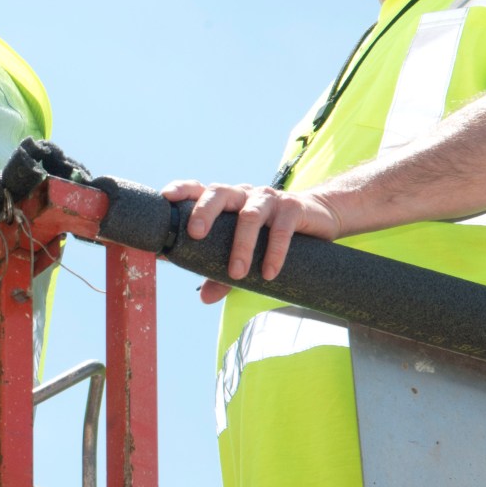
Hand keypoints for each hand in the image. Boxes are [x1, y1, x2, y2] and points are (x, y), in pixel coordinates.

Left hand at [161, 179, 345, 301]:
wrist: (319, 216)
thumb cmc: (270, 233)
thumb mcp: (244, 253)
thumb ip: (221, 273)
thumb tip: (204, 298)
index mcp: (225, 201)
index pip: (199, 188)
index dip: (182, 189)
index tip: (165, 198)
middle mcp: (243, 194)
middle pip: (219, 193)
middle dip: (205, 212)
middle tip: (196, 234)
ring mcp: (268, 198)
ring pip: (250, 216)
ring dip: (241, 246)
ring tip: (237, 273)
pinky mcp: (293, 207)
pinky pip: (282, 229)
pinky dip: (274, 251)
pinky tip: (269, 273)